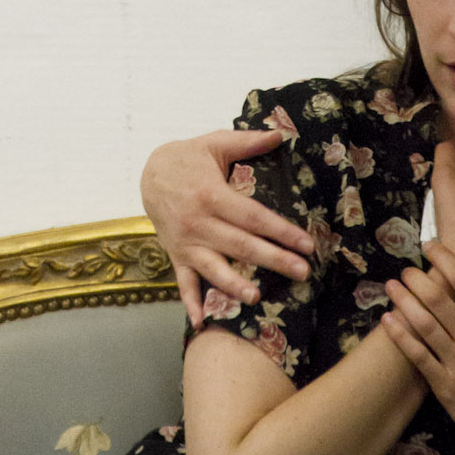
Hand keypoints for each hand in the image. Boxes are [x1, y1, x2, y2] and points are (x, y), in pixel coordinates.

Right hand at [141, 126, 313, 327]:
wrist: (148, 173)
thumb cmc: (188, 158)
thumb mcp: (215, 143)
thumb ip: (248, 141)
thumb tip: (279, 133)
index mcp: (211, 194)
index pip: (253, 217)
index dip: (280, 231)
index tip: (306, 243)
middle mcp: (198, 222)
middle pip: (241, 245)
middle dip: (273, 260)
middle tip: (303, 271)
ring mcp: (186, 242)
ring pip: (213, 267)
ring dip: (234, 285)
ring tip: (257, 297)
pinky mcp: (176, 255)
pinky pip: (183, 282)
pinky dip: (191, 302)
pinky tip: (203, 321)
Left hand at [381, 241, 454, 454]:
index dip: (446, 260)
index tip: (430, 245)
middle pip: (439, 300)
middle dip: (417, 279)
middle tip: (405, 269)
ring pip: (423, 324)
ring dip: (404, 301)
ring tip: (390, 285)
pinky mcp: (443, 386)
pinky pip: (417, 355)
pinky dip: (400, 335)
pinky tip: (387, 320)